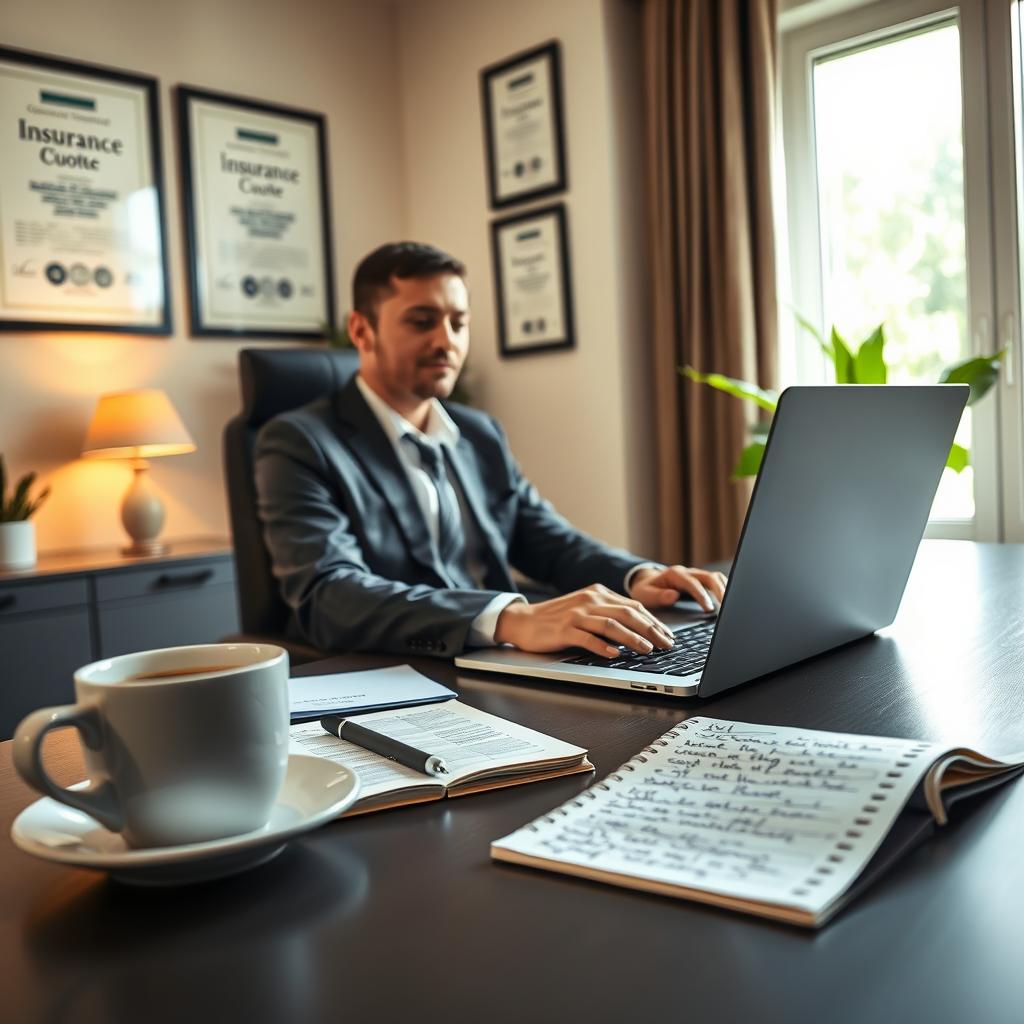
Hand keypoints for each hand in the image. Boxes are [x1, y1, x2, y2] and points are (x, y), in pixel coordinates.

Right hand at [494, 584, 675, 657]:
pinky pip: (587, 638)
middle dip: (651, 630)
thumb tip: (638, 629)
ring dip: (633, 638)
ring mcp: (576, 614)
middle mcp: (589, 600)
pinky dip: (602, 646)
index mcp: (598, 593)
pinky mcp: (564, 629)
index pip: (633, 606)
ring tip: (648, 649)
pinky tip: (614, 654)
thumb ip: (608, 614)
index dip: (653, 621)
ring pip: (611, 625)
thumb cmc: (556, 619)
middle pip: (627, 614)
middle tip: (666, 644)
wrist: (523, 620)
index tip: (667, 635)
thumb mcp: (586, 609)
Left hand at [628, 565, 727, 611]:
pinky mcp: (701, 582)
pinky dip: (725, 591)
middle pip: (709, 577)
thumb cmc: (646, 591)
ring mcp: (696, 576)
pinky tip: (729, 603)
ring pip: (716, 578)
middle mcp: (687, 572)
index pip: (692, 583)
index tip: (709, 609)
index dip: (702, 595)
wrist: (646, 584)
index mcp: (674, 575)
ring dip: (725, 590)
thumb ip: (658, 596)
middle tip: (727, 608)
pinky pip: (717, 583)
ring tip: (732, 607)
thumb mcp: (645, 595)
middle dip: (720, 591)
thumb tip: (673, 596)